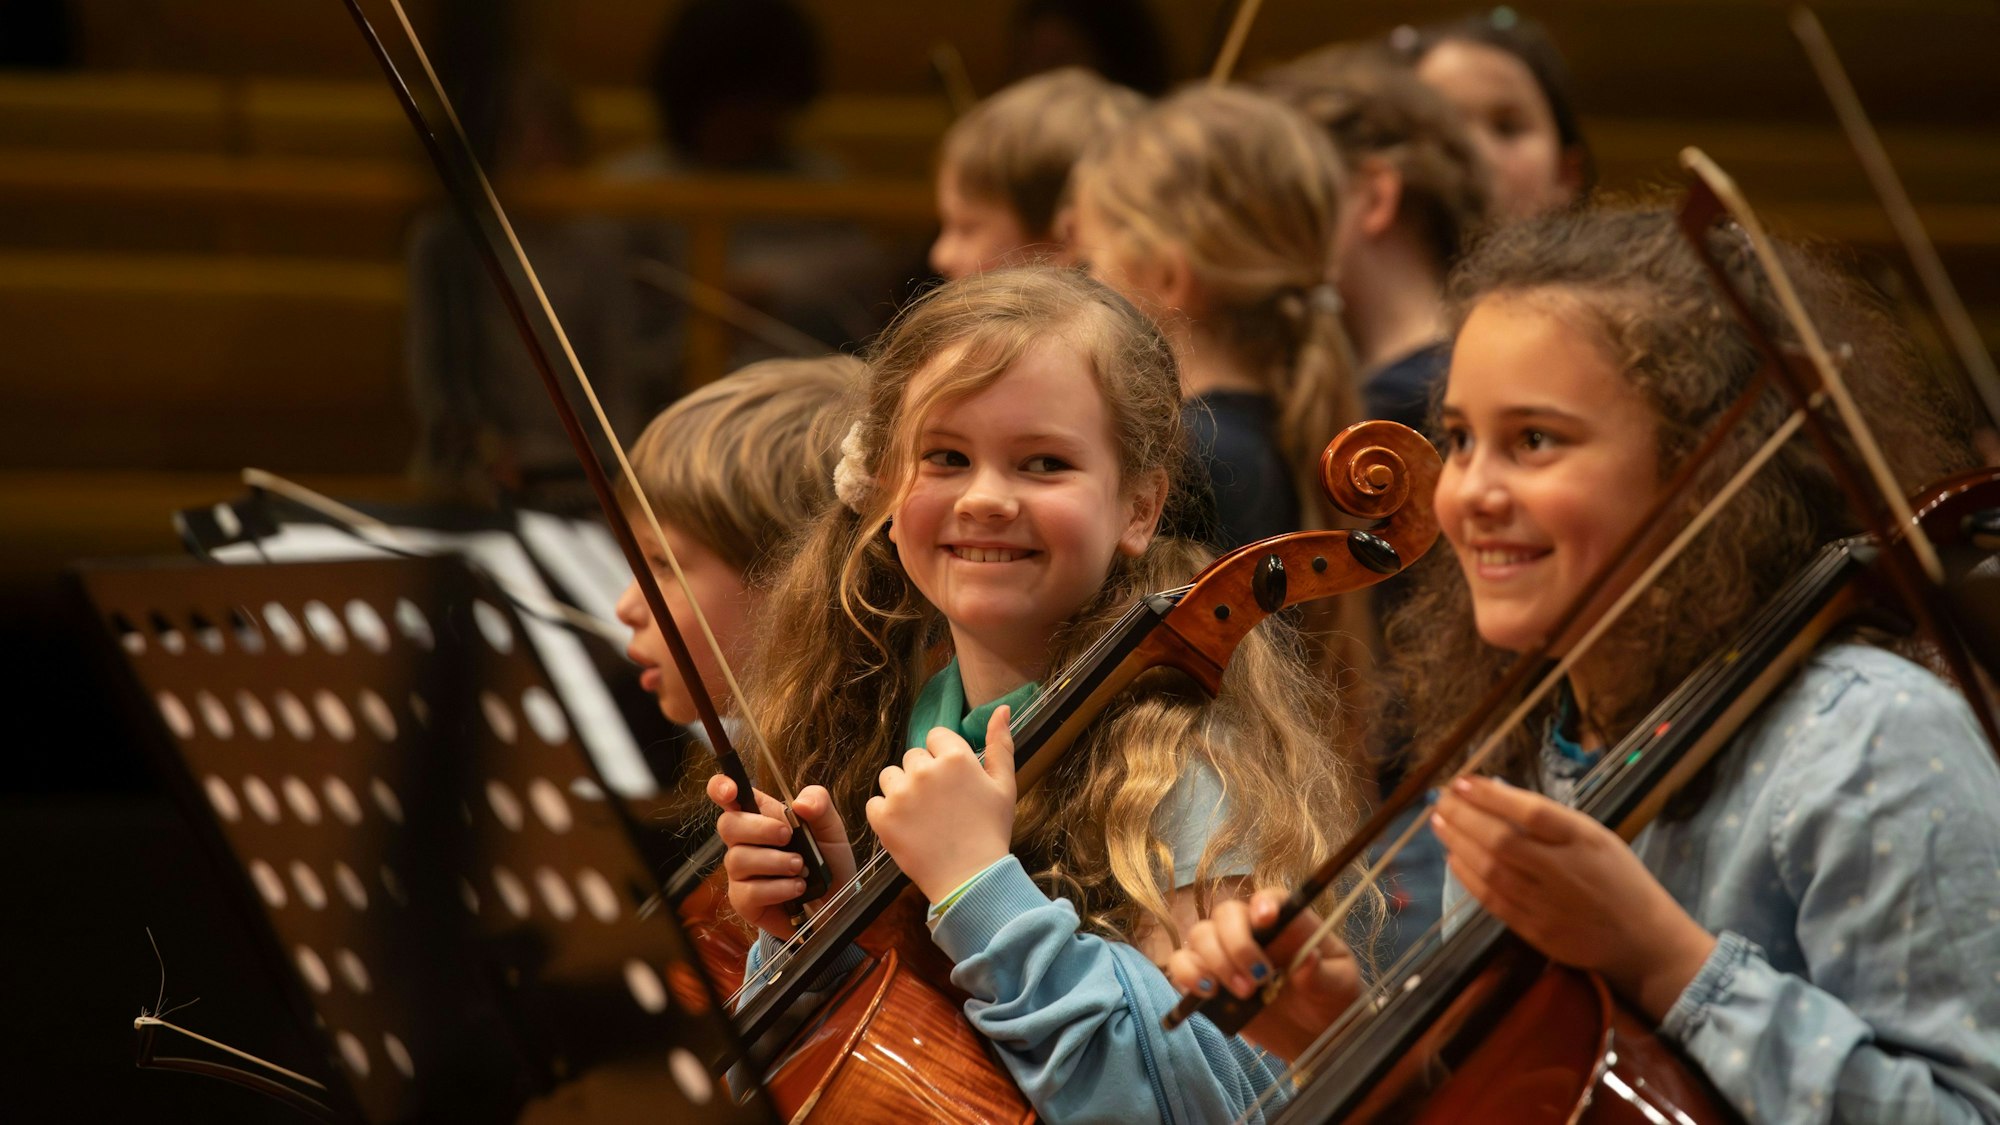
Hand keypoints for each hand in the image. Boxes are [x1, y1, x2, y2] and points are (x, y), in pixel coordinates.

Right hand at [707, 776, 854, 938]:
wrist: (836, 902)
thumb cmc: (827, 861)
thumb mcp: (831, 828)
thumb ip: (820, 805)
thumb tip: (801, 802)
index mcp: (762, 815)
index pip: (729, 794)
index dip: (721, 787)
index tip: (731, 791)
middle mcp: (745, 841)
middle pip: (727, 824)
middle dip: (760, 829)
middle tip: (788, 837)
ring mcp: (741, 872)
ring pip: (737, 859)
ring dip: (775, 862)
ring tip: (801, 868)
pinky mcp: (744, 900)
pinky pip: (749, 891)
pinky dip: (778, 888)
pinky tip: (796, 888)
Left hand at [866, 705, 1016, 902]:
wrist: (971, 878)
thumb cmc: (991, 832)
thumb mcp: (1004, 785)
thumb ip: (1001, 744)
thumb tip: (1002, 709)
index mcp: (955, 757)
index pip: (936, 737)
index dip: (943, 758)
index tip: (952, 782)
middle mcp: (924, 769)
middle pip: (913, 756)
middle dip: (923, 774)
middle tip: (939, 805)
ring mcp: (900, 793)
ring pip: (890, 776)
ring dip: (901, 791)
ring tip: (921, 816)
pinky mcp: (882, 817)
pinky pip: (875, 802)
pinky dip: (886, 814)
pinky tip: (907, 828)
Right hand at [1166, 888, 1359, 1060]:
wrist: (1316, 1034)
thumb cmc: (1331, 999)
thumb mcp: (1340, 985)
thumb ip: (1323, 973)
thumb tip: (1308, 959)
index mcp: (1288, 922)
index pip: (1269, 898)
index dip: (1262, 904)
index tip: (1266, 920)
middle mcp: (1253, 931)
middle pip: (1226, 915)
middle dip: (1236, 945)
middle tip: (1258, 980)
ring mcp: (1227, 954)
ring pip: (1200, 935)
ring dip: (1215, 962)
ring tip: (1242, 993)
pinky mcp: (1209, 980)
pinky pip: (1181, 964)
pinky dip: (1187, 974)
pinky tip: (1208, 992)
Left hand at [1432, 775, 1715, 1021]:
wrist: (1642, 938)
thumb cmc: (1618, 878)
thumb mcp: (1595, 837)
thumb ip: (1551, 820)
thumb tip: (1496, 795)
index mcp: (1585, 841)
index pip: (1531, 813)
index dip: (1492, 796)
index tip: (1462, 782)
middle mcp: (1564, 872)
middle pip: (1502, 841)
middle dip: (1463, 817)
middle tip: (1440, 801)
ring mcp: (1548, 905)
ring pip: (1491, 871)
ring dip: (1458, 844)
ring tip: (1439, 823)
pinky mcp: (1535, 932)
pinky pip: (1492, 901)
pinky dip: (1468, 877)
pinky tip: (1453, 858)